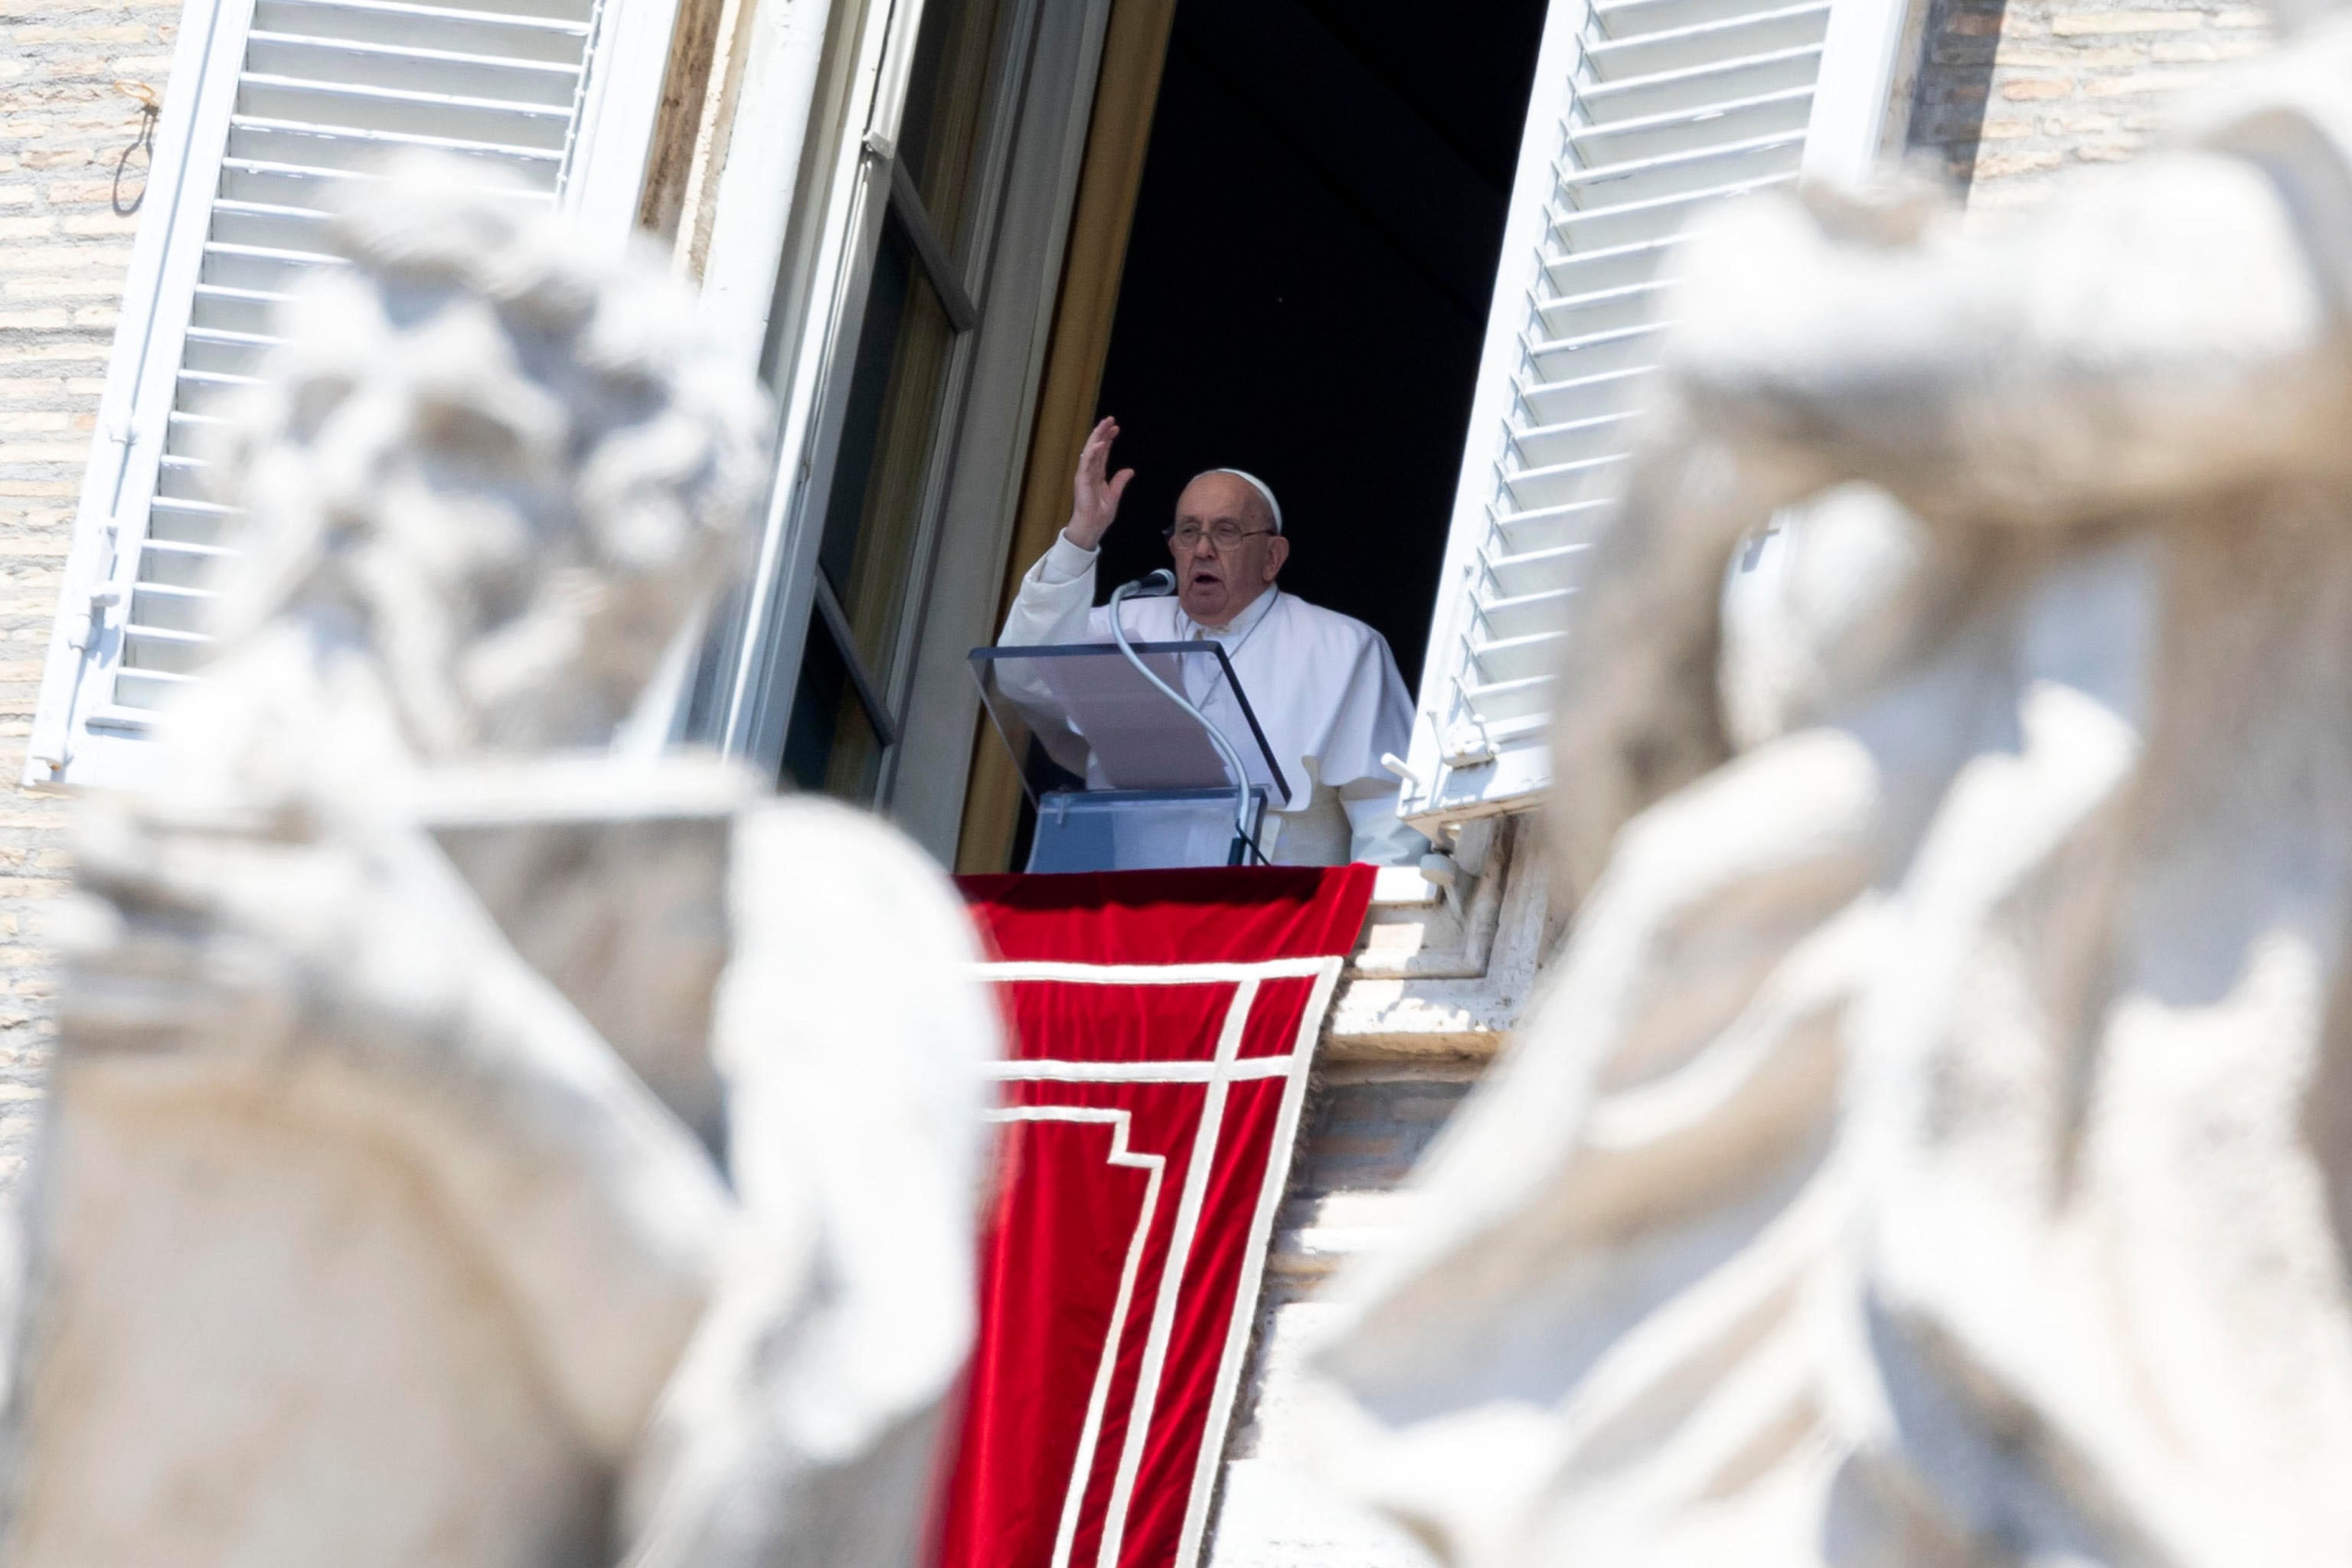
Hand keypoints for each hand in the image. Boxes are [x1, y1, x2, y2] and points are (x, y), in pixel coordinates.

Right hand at [1065, 416, 1132, 550]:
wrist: (1092, 526)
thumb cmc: (1099, 514)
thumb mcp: (1114, 494)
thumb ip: (1120, 481)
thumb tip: (1129, 470)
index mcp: (1097, 474)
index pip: (1103, 452)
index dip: (1108, 439)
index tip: (1116, 428)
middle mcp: (1090, 471)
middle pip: (1096, 447)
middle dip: (1102, 432)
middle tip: (1110, 419)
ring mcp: (1084, 474)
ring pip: (1091, 450)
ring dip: (1097, 437)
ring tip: (1105, 424)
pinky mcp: (1082, 480)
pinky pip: (1087, 463)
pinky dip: (1093, 452)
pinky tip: (1100, 443)